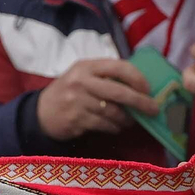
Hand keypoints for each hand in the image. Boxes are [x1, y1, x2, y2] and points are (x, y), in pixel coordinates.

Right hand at [35, 59, 159, 141]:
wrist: (41, 112)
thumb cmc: (69, 92)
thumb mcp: (83, 76)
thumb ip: (106, 77)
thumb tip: (140, 87)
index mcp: (86, 66)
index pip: (118, 67)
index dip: (137, 78)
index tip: (148, 88)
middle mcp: (81, 81)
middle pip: (118, 92)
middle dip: (140, 102)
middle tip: (154, 109)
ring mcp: (77, 101)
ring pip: (113, 111)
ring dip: (127, 119)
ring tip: (131, 121)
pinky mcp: (76, 119)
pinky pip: (104, 124)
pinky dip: (114, 127)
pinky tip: (116, 127)